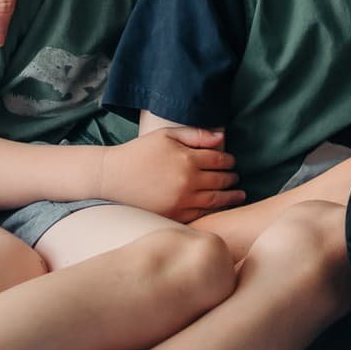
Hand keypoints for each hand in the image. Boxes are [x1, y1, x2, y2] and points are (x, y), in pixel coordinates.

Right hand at [100, 126, 243, 222]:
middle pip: (221, 180)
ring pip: (215, 200)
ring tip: (238, 195)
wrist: (112, 177)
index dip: (229, 161)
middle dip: (232, 179)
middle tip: (236, 178)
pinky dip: (213, 211)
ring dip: (230, 197)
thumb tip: (221, 138)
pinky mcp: (173, 215)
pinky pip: (200, 214)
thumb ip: (196, 135)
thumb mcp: (166, 135)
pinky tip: (218, 208)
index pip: (219, 159)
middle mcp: (188, 181)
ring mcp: (181, 200)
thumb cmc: (139, 152)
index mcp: (188, 159)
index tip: (232, 162)